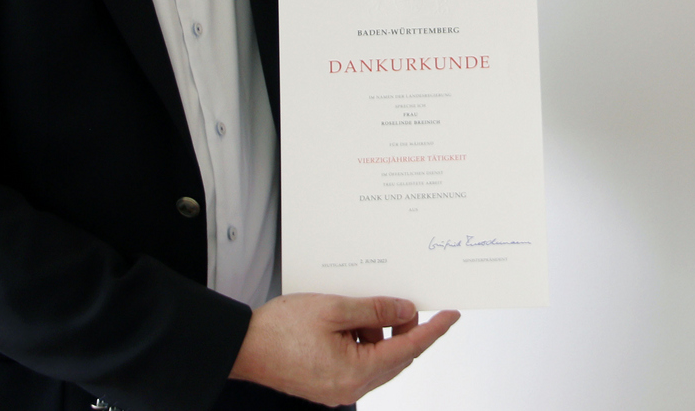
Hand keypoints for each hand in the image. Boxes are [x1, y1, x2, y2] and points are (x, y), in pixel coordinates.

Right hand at [229, 293, 459, 405]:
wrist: (242, 346)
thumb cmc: (279, 329)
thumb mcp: (335, 309)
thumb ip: (375, 310)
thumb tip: (406, 312)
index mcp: (356, 372)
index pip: (408, 348)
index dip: (433, 329)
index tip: (451, 315)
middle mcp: (351, 388)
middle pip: (396, 358)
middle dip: (404, 330)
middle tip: (401, 303)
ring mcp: (339, 390)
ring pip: (379, 360)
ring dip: (379, 335)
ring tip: (359, 311)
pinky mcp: (328, 385)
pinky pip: (360, 363)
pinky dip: (363, 342)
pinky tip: (349, 323)